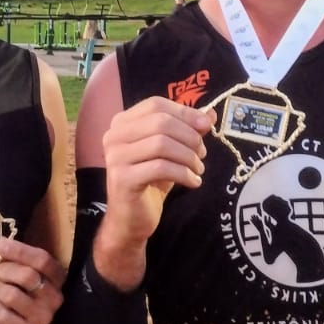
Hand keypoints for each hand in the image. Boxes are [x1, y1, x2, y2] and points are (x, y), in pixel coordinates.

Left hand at [0, 237, 65, 323]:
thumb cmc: (24, 291)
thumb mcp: (24, 270)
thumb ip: (16, 257)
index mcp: (57, 277)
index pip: (42, 260)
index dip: (19, 251)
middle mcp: (55, 298)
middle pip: (27, 276)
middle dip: (5, 272)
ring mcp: (44, 318)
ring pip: (11, 295)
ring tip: (0, 292)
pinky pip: (3, 315)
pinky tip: (2, 309)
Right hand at [102, 95, 214, 245]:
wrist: (131, 219)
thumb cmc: (150, 182)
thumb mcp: (171, 152)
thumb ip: (186, 130)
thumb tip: (209, 114)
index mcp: (122, 123)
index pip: (156, 104)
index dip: (184, 112)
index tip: (206, 126)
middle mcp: (114, 136)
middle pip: (160, 122)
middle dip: (189, 136)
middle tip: (201, 154)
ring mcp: (115, 157)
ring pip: (161, 144)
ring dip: (188, 156)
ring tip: (197, 170)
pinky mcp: (123, 179)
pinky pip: (161, 168)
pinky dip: (183, 173)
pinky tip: (193, 182)